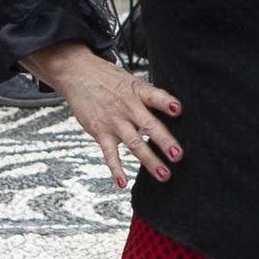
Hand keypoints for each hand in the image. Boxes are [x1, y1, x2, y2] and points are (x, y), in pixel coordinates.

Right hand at [22, 44, 182, 188]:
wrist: (80, 75)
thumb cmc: (112, 81)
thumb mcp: (133, 83)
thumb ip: (151, 99)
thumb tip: (175, 114)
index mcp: (138, 92)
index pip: (154, 96)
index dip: (166, 102)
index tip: (178, 109)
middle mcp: (128, 107)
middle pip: (149, 125)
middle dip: (164, 141)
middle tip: (178, 156)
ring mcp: (114, 121)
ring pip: (134, 143)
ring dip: (149, 160)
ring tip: (164, 174)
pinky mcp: (101, 132)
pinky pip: (109, 154)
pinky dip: (116, 169)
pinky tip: (122, 183)